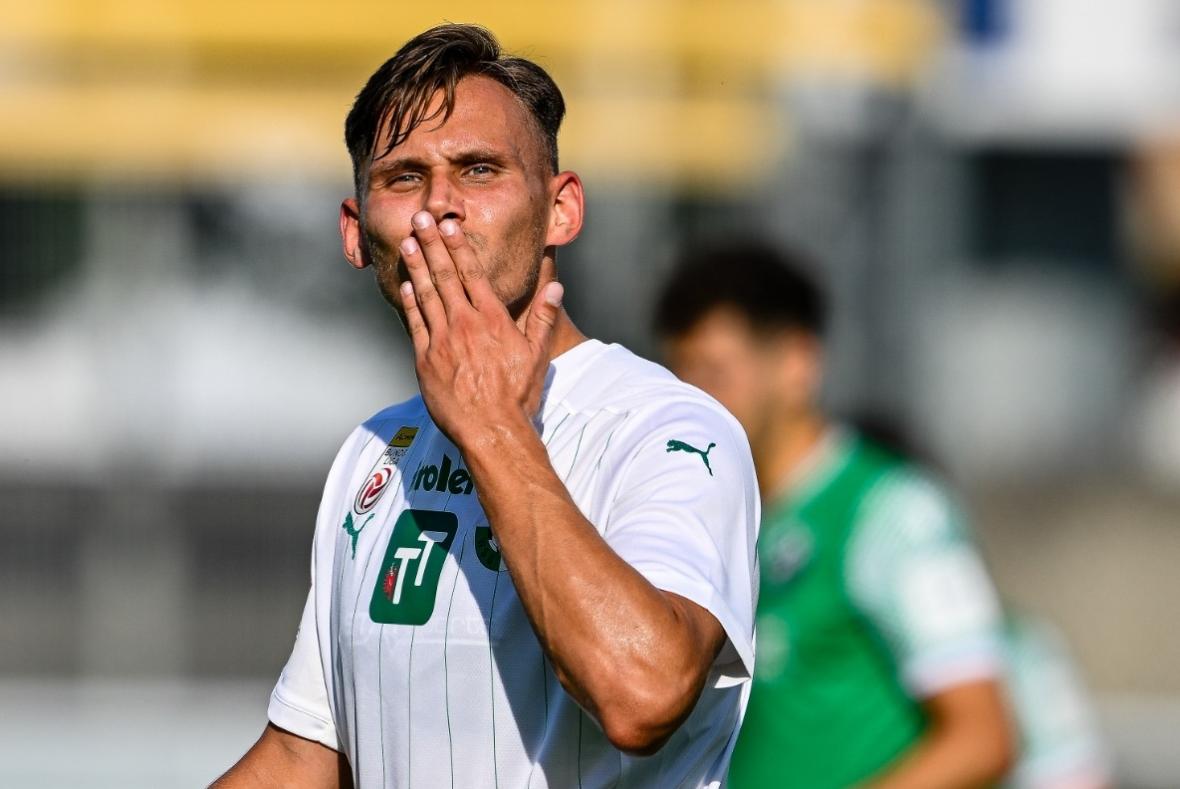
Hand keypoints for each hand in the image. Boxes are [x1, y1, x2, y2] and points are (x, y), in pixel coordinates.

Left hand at [398, 210, 563, 447]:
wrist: (491, 430)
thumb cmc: (517, 396)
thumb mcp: (538, 356)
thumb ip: (543, 318)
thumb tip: (555, 288)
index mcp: (493, 320)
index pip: (473, 274)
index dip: (458, 247)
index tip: (448, 225)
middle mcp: (466, 324)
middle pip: (446, 276)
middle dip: (432, 245)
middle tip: (420, 218)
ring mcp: (443, 341)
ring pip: (426, 295)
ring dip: (416, 266)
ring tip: (408, 241)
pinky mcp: (426, 360)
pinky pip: (416, 324)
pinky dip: (409, 302)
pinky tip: (405, 284)